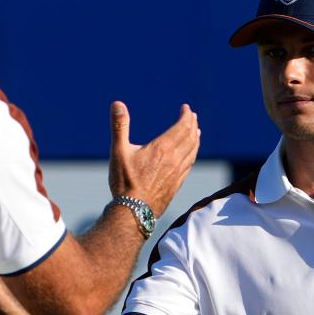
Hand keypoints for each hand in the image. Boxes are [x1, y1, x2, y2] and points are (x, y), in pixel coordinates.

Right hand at [107, 101, 199, 215]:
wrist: (134, 212)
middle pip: (190, 137)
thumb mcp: (118, 151)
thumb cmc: (124, 182)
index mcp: (162, 148)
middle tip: (192, 116)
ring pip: (192, 151)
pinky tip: (190, 155)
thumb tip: (117, 103)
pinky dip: (193, 154)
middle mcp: (174, 159)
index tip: (186, 108)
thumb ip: (119, 126)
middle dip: (192, 124)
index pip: (182, 127)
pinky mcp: (177, 184)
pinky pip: (189, 164)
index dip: (186, 116)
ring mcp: (178, 172)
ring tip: (196, 132)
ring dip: (195, 139)